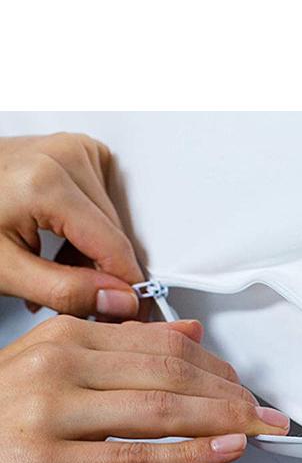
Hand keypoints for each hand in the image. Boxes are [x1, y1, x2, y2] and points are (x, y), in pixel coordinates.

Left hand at [0, 132, 142, 318]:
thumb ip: (66, 290)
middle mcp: (67, 155)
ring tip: (54, 267)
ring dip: (94, 255)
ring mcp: (74, 148)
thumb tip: (120, 301)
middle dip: (101, 273)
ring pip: (114, 223)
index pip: (114, 247)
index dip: (126, 289)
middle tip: (71, 296)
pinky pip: (105, 204)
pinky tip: (59, 242)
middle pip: (115, 236)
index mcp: (48, 181)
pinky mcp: (78, 151)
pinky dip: (88, 231)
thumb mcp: (3, 269)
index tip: (128, 314)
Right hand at [0, 315, 289, 462]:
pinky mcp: (46, 462)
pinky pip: (133, 459)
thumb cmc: (0, 416)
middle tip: (269, 413)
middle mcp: (55, 366)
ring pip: (159, 412)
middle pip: (168, 374)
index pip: (160, 344)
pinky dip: (189, 456)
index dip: (215, 365)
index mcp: (63, 338)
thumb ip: (123, 349)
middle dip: (230, 394)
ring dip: (222, 422)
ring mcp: (48, 413)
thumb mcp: (55, 368)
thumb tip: (191, 330)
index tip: (246, 385)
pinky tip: (225, 452)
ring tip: (259, 430)